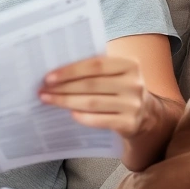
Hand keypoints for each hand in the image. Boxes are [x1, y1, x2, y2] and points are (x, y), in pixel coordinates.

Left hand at [39, 56, 153, 138]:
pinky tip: (69, 114)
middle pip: (91, 85)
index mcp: (129, 65)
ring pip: (92, 103)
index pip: (95, 65)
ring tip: (48, 100)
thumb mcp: (116, 74)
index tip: (49, 77)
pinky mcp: (130, 123)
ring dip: (66, 101)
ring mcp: (133, 105)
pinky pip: (101, 120)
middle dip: (63, 87)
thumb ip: (95, 68)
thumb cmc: (120, 89)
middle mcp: (134, 84)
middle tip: (43, 90)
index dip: (70, 70)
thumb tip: (58, 70)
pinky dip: (83, 117)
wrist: (146, 115)